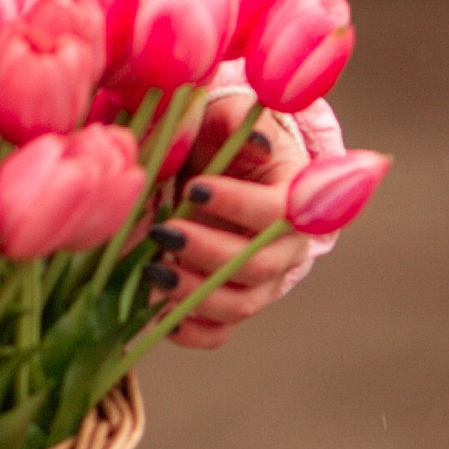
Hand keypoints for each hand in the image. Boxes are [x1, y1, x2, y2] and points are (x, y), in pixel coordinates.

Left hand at [150, 100, 310, 350]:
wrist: (211, 163)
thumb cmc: (220, 134)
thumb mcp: (226, 116)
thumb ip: (236, 122)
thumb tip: (254, 142)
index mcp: (295, 196)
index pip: (280, 212)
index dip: (240, 205)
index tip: (194, 188)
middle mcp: (285, 246)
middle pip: (259, 266)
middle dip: (209, 252)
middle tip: (163, 231)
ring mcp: (259, 280)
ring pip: (240, 304)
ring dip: (195, 294)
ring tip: (153, 270)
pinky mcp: (229, 300)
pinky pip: (218, 332)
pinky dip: (191, 331)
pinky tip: (160, 315)